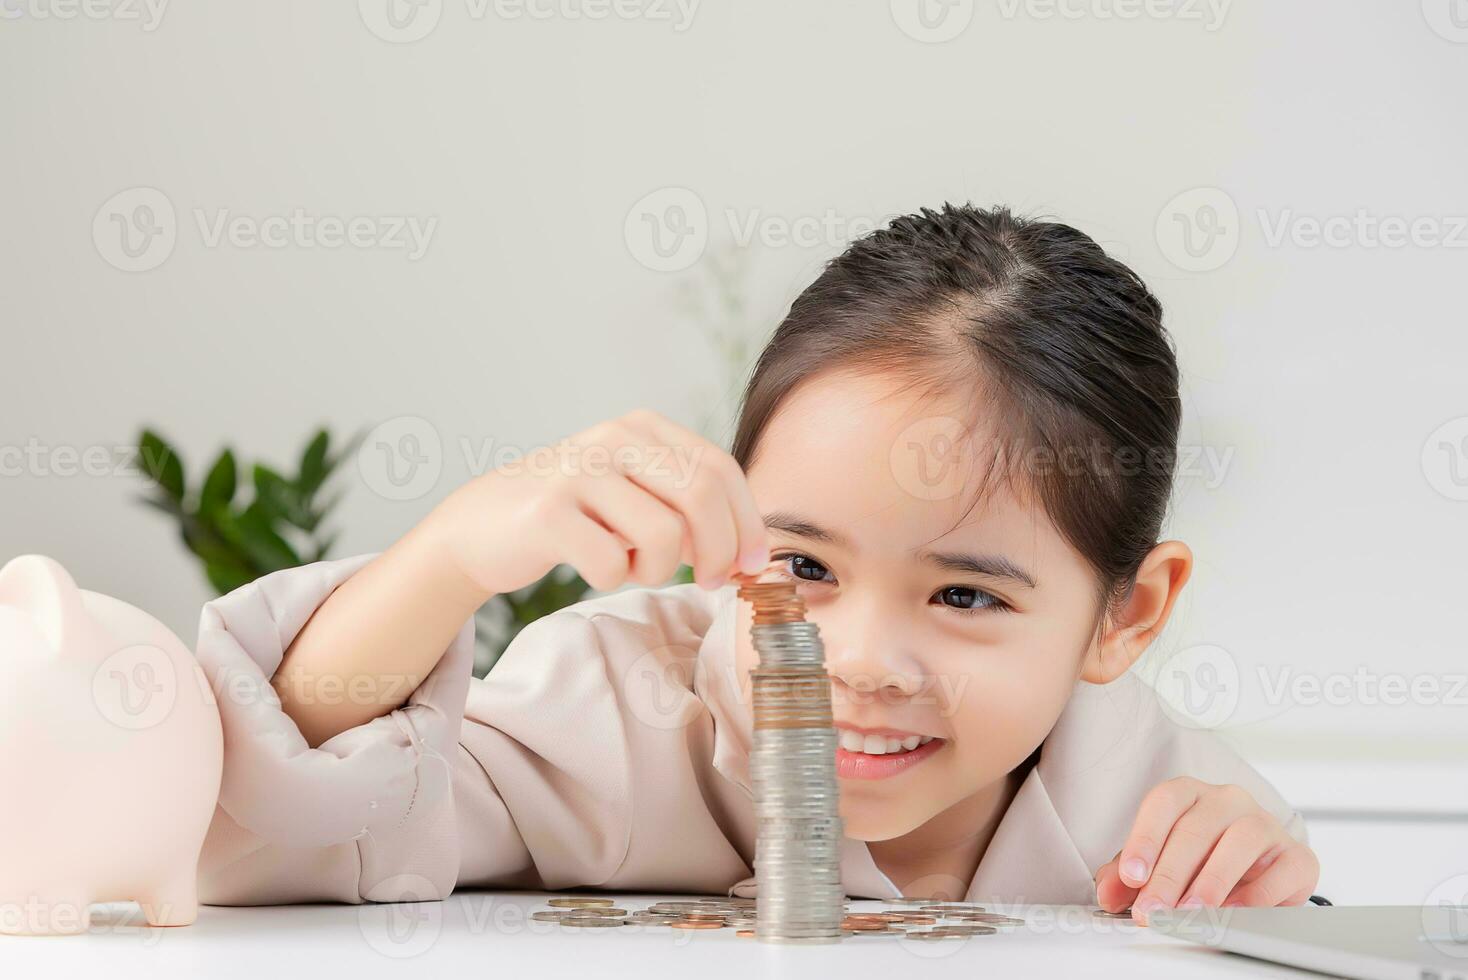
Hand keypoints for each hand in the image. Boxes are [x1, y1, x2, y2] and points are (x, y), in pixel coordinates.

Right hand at [430, 409, 769, 596]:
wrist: (480, 526)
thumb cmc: (573, 517)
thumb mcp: (635, 494)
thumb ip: (689, 508)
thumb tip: (752, 554)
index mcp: (643, 428)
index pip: (721, 469)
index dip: (747, 522)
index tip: (752, 563)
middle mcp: (613, 437)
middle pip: (702, 495)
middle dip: (718, 550)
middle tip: (708, 580)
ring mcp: (579, 471)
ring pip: (663, 534)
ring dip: (658, 570)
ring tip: (633, 567)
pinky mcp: (548, 512)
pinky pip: (612, 563)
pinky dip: (613, 578)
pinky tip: (593, 566)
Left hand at [1094, 778, 1318, 924]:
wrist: (1258, 870)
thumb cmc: (1201, 859)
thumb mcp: (1159, 862)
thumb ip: (1129, 875)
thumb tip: (1109, 893)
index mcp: (1190, 793)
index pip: (1164, 803)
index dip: (1145, 838)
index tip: (1131, 875)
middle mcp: (1227, 800)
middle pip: (1196, 828)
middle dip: (1170, 874)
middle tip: (1154, 908)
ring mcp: (1265, 823)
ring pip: (1241, 839)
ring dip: (1212, 880)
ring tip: (1192, 910)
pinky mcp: (1296, 856)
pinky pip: (1282, 869)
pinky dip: (1257, 893)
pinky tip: (1233, 910)